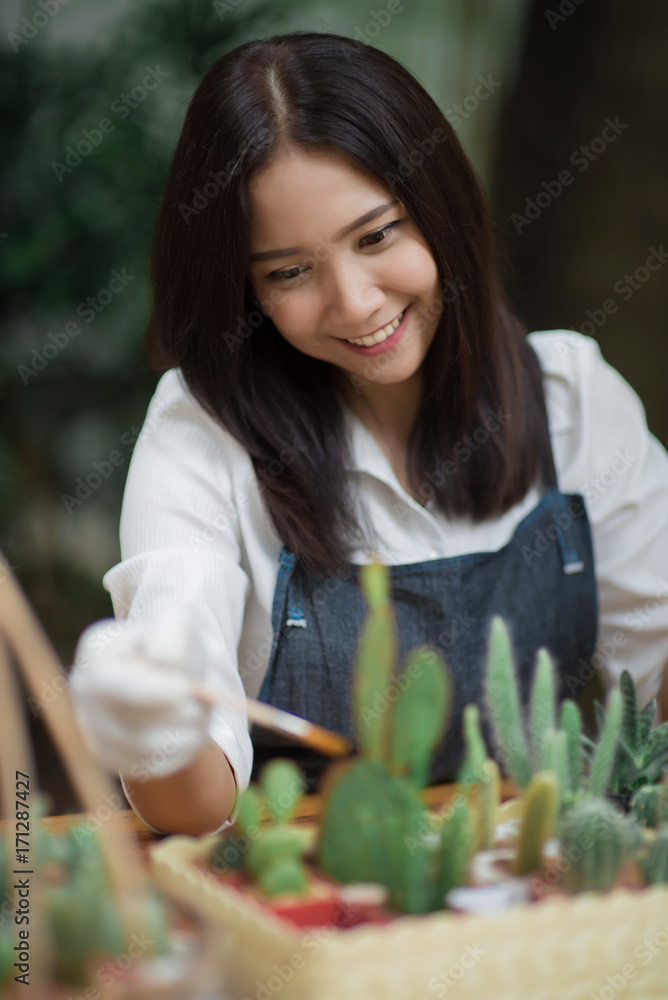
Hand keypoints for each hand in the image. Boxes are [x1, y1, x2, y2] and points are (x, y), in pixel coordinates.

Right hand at [68, 607, 213, 778]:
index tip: (187, 690)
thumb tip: (165, 663)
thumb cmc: (170, 642)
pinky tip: (194, 735)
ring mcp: (91, 727)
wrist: (167, 669)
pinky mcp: (108, 756)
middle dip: (179, 715)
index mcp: (94, 651)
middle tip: (205, 703)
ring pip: (142, 751)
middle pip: (130, 725)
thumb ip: (172, 634)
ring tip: (203, 715)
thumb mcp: (177, 623)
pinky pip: (146, 768)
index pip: (113, 684)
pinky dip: (179, 755)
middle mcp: (83, 692)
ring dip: (186, 736)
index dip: (152, 692)